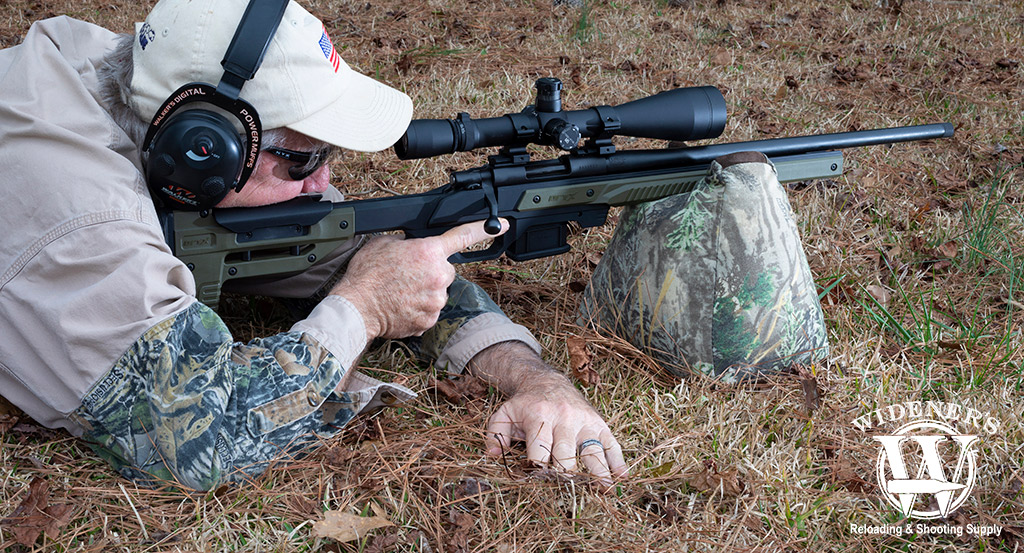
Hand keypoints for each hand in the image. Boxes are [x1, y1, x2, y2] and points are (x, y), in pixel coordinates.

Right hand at [331, 220, 506, 339]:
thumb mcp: (384, 243)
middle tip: (407, 276)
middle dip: (431, 272)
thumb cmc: (366, 275)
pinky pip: (430, 312)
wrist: (356, 307)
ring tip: (400, 292)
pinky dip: (419, 310)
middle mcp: (438, 276)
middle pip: (445, 271)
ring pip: (438, 293)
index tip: (502, 226)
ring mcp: (436, 300)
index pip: (463, 236)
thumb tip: (412, 245)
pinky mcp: (430, 320)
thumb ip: (407, 242)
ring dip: (424, 292)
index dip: (484, 230)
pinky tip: (402, 306)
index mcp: (428, 252)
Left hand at [469, 343, 627, 487]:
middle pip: (567, 454)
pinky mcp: (598, 423)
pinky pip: (611, 442)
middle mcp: (563, 419)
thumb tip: (492, 456)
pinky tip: (622, 477)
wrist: (548, 381)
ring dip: (599, 472)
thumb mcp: (504, 413)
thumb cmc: (526, 405)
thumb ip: (495, 433)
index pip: (539, 449)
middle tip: (567, 495)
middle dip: (566, 476)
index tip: (538, 487)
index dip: (538, 470)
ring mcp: (583, 421)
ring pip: (592, 450)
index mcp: (539, 417)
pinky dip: (618, 460)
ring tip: (605, 491)